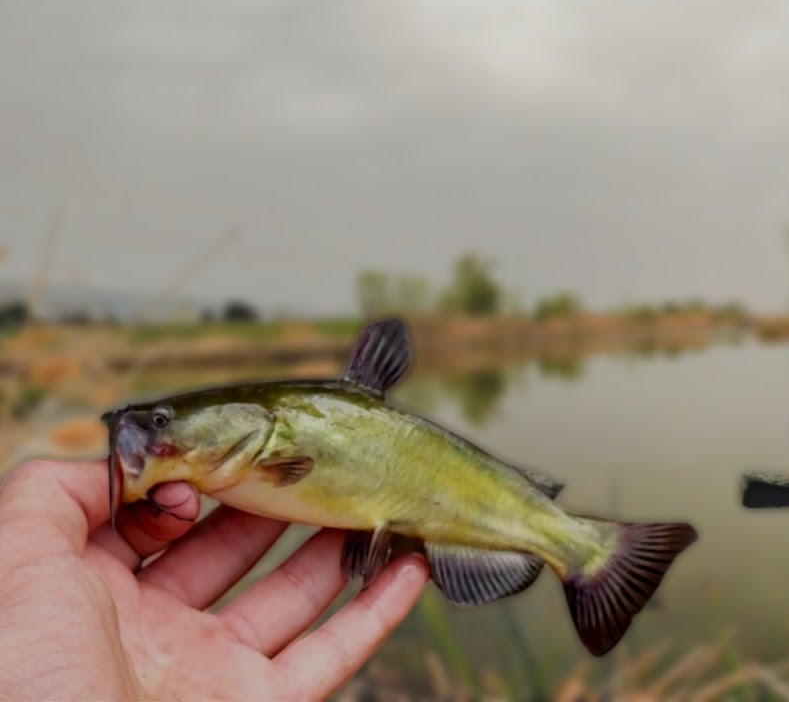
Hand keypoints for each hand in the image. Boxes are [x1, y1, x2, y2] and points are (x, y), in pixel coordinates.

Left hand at [0, 458, 427, 700]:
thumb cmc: (20, 672)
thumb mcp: (13, 557)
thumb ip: (58, 488)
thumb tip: (132, 459)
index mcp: (91, 591)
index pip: (158, 519)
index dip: (192, 481)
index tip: (220, 461)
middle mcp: (156, 629)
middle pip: (234, 549)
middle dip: (279, 500)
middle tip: (323, 457)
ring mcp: (212, 672)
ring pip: (292, 598)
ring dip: (339, 547)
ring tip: (377, 497)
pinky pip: (331, 656)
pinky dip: (377, 614)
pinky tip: (409, 568)